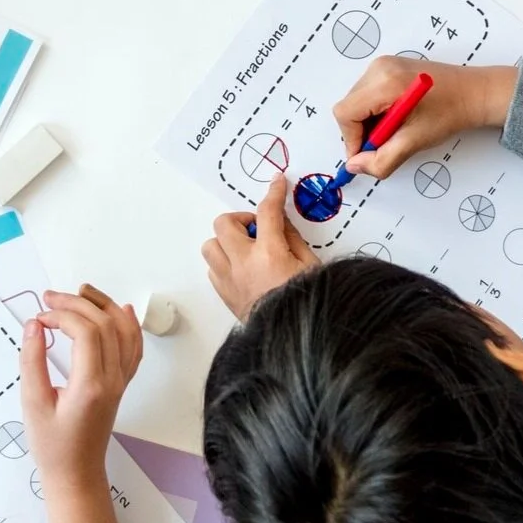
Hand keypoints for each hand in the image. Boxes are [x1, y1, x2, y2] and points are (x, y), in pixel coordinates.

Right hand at [22, 285, 142, 486]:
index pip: (86, 333)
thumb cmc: (52, 445)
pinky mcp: (121, 384)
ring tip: (81, 292)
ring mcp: (121, 381)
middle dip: (77, 304)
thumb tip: (34, 325)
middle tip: (50, 298)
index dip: (62, 316)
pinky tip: (121, 310)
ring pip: (124, 331)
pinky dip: (129, 325)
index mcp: (91, 385)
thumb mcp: (32, 404)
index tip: (39, 318)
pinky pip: (133, 348)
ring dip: (104, 306)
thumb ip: (32, 361)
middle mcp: (112, 380)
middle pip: (105, 325)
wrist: (76, 474)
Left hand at [202, 176, 314, 318]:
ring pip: (210, 246)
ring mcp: (230, 280)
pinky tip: (243, 268)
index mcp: (270, 253)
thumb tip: (281, 222)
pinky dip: (224, 263)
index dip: (274, 193)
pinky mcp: (224, 295)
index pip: (268, 212)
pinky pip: (213, 269)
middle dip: (241, 219)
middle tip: (258, 228)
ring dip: (227, 242)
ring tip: (246, 249)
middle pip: (224, 223)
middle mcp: (244, 264)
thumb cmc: (309, 303)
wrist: (294, 340)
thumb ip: (293, 239)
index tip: (277, 183)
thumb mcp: (311, 265)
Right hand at [330, 59, 516, 179]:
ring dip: (368, 121)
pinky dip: (375, 110)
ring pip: (356, 101)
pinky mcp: (388, 66)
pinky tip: (397, 117)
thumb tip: (355, 166)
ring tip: (395, 129)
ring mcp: (383, 64)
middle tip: (384, 144)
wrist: (474, 93)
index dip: (350, 139)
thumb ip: (381, 160)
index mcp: (384, 82)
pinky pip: (367, 92)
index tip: (366, 155)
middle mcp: (379, 68)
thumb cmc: (450, 113)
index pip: (345, 113)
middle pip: (349, 106)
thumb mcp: (414, 142)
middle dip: (361, 131)